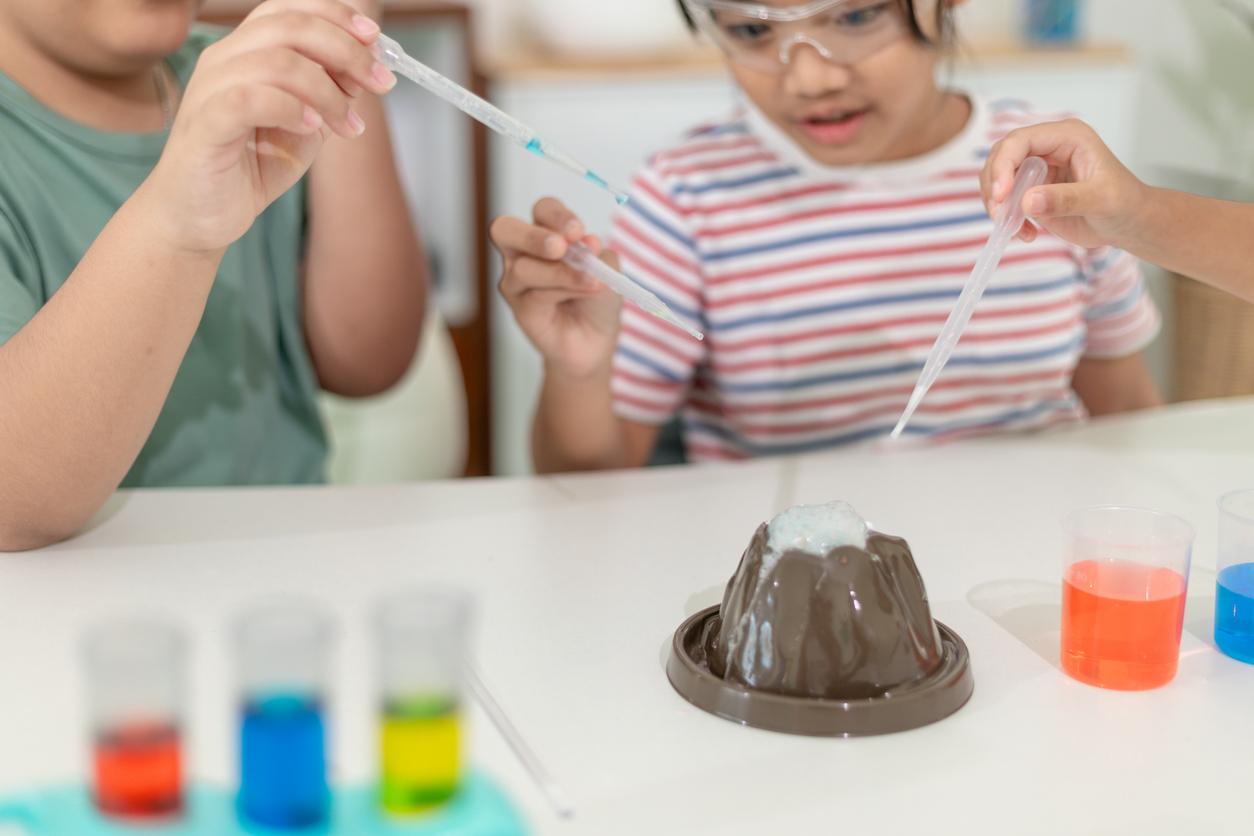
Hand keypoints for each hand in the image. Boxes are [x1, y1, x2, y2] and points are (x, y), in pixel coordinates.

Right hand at [143, 0, 396, 254]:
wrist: (202, 215)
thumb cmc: (252, 164)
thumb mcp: (306, 124)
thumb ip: (331, 92)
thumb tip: (366, 68)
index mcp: (247, 50)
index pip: (291, 8)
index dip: (337, 16)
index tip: (377, 40)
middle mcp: (224, 59)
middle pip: (290, 26)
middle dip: (346, 51)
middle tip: (381, 83)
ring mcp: (209, 89)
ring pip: (275, 61)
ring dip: (327, 91)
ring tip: (349, 126)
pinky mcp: (204, 125)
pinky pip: (248, 99)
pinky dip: (289, 108)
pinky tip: (312, 128)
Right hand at [492, 199, 621, 380]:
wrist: (597, 338)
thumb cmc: (597, 298)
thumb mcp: (606, 268)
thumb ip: (594, 253)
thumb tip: (586, 242)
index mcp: (545, 232)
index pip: (542, 210)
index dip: (557, 215)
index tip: (578, 231)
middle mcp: (523, 252)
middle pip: (504, 229)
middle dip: (533, 236)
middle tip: (561, 248)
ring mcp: (516, 279)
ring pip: (524, 267)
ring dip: (562, 273)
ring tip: (592, 282)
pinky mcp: (519, 306)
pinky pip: (535, 293)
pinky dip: (564, 290)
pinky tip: (584, 292)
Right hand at [981, 119, 1149, 248]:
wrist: (1128, 222)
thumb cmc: (1123, 204)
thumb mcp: (1101, 200)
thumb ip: (1066, 199)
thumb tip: (1028, 201)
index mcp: (1067, 137)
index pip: (1020, 141)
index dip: (1004, 165)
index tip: (1001, 196)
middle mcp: (1048, 148)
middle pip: (1002, 156)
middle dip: (995, 186)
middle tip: (1000, 215)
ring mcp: (1037, 169)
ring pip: (997, 178)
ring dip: (997, 205)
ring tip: (1013, 227)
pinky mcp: (1031, 191)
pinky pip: (1005, 201)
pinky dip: (1006, 219)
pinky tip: (1026, 233)